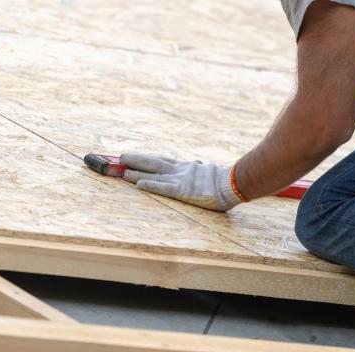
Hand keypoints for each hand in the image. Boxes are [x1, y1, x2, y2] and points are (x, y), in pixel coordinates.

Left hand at [121, 153, 243, 210]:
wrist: (233, 183)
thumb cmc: (225, 182)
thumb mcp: (209, 173)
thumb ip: (200, 170)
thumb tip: (199, 166)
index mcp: (187, 168)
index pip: (163, 162)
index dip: (147, 159)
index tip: (135, 157)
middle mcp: (180, 170)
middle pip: (154, 162)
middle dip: (136, 160)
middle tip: (120, 157)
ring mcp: (180, 179)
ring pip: (154, 172)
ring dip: (136, 171)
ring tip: (121, 170)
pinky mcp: (182, 191)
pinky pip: (163, 187)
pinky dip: (149, 184)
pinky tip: (137, 183)